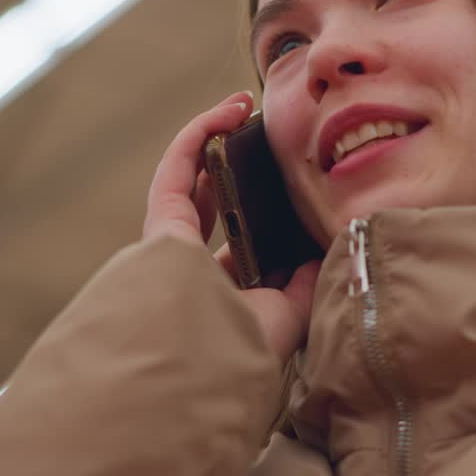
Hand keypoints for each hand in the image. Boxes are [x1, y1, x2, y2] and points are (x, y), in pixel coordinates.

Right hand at [143, 91, 319, 358]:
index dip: (259, 211)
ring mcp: (171, 248)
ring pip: (188, 181)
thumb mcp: (291, 313)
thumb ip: (303, 282)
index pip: (239, 245)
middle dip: (234, 167)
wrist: (209, 368)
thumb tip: (315, 250)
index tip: (287, 182)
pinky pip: (176, 170)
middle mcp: (194, 271)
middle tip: (263, 135)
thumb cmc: (246, 353)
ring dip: (213, 139)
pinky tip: (228, 111)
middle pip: (212, 205)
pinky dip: (198, 135)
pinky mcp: (159, 225)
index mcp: (225, 295)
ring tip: (244, 106)